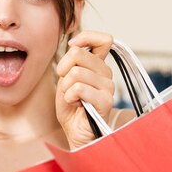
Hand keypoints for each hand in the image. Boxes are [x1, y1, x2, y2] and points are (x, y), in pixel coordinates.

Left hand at [55, 31, 113, 149]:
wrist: (75, 133)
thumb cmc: (71, 108)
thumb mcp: (65, 79)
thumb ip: (71, 62)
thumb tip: (74, 45)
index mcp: (98, 66)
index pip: (103, 40)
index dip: (85, 37)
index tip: (71, 47)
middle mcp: (106, 73)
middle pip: (78, 54)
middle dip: (63, 69)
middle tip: (65, 85)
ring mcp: (108, 87)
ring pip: (75, 73)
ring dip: (65, 87)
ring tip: (71, 98)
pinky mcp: (105, 101)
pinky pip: (79, 88)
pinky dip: (69, 96)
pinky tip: (75, 104)